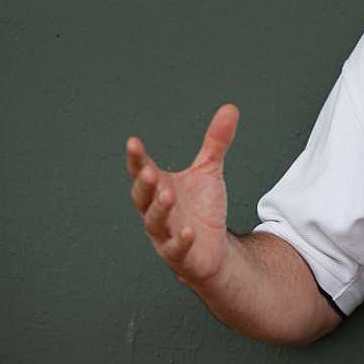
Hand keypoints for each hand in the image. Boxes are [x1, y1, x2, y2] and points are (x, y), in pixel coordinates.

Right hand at [126, 104, 238, 287]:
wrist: (213, 247)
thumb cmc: (202, 208)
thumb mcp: (209, 171)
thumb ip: (215, 142)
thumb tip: (230, 108)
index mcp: (160, 188)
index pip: (142, 171)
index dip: (136, 159)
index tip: (133, 142)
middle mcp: (157, 211)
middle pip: (142, 198)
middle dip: (144, 185)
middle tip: (148, 172)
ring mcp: (166, 234)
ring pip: (155, 223)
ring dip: (159, 210)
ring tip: (167, 195)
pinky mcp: (179, 255)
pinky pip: (176, 250)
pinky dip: (180, 241)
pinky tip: (189, 233)